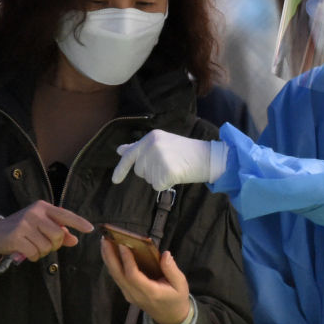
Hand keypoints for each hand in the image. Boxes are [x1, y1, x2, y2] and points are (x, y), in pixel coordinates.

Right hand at [0, 201, 92, 261]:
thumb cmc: (22, 229)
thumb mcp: (41, 226)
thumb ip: (59, 232)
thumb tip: (74, 240)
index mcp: (43, 207)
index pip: (65, 214)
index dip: (79, 222)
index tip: (90, 229)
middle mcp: (34, 212)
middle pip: (58, 235)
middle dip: (54, 245)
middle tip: (44, 245)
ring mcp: (24, 223)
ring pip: (46, 246)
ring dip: (42, 252)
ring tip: (32, 247)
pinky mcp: (16, 236)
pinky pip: (34, 253)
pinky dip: (32, 257)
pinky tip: (25, 252)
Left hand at [100, 238, 191, 323]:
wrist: (170, 317)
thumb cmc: (176, 299)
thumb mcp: (180, 284)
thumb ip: (172, 269)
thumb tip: (165, 254)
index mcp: (150, 292)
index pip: (133, 276)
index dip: (127, 260)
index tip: (123, 244)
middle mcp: (136, 294)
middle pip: (118, 274)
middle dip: (110, 256)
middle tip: (105, 239)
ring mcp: (129, 295)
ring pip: (115, 276)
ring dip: (108, 258)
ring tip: (104, 242)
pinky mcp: (127, 292)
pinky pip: (117, 277)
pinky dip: (111, 264)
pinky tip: (109, 252)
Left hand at [111, 129, 227, 190]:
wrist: (208, 156)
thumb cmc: (185, 151)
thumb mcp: (161, 143)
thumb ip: (139, 148)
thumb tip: (120, 150)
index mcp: (151, 137)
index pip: (130, 155)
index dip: (121, 169)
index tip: (115, 181)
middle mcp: (153, 146)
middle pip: (140, 171)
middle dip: (151, 172)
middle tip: (170, 163)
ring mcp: (159, 158)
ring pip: (149, 179)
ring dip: (160, 178)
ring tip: (175, 167)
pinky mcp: (167, 171)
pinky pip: (158, 186)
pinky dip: (167, 184)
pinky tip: (177, 175)